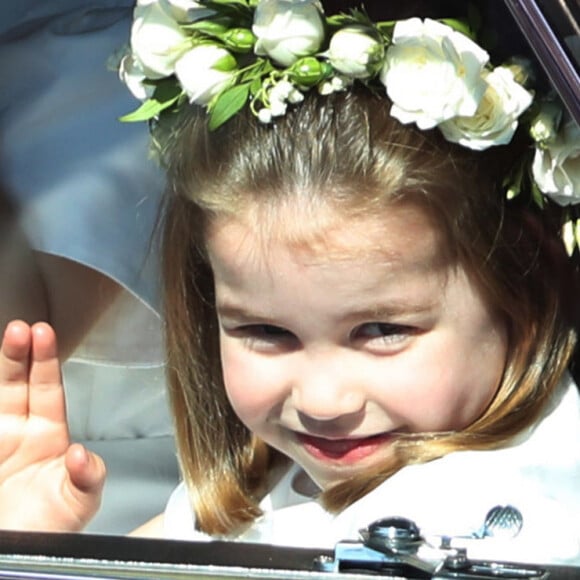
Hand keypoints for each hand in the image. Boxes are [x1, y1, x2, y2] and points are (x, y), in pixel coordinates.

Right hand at [0, 320, 104, 530]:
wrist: (19, 553)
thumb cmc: (51, 528)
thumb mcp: (79, 502)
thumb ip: (88, 476)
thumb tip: (82, 453)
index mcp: (47, 437)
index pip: (48, 389)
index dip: (45, 361)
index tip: (43, 333)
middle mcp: (19, 433)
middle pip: (18, 384)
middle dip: (20, 354)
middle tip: (22, 328)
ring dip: (3, 366)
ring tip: (9, 336)